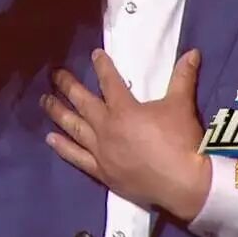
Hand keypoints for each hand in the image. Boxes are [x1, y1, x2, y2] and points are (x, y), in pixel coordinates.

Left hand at [41, 48, 211, 221]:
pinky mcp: (102, 171)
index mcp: (123, 109)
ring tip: (44, 101)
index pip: (109, 82)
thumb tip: (193, 52)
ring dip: (58, 112)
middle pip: (82, 102)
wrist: (184, 183)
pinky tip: (50, 139)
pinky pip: (77, 157)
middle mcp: (106, 127)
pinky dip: (62, 147)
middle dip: (67, 86)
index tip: (94, 54)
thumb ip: (183, 77)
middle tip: (54, 74)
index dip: (102, 66)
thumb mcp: (181, 105)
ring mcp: (101, 151)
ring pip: (74, 127)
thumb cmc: (181, 141)